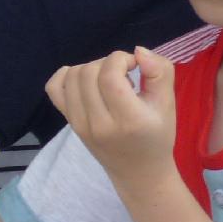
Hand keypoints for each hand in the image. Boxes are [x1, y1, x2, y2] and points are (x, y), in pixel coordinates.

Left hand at [45, 48, 176, 181]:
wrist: (138, 170)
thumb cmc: (157, 135)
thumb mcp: (168, 103)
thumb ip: (160, 72)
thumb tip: (138, 50)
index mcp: (127, 119)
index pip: (109, 75)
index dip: (121, 59)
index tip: (135, 66)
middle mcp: (97, 123)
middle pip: (88, 73)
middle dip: (107, 62)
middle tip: (124, 74)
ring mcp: (79, 124)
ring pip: (71, 77)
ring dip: (91, 67)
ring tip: (108, 80)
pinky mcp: (70, 123)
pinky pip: (54, 89)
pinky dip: (65, 76)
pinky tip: (83, 79)